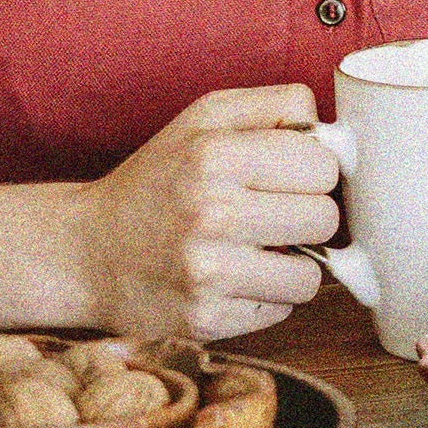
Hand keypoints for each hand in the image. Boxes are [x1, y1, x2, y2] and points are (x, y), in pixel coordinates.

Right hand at [65, 85, 337, 339]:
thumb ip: (277, 107)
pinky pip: (281, 310)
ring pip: (312, 275)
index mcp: (214, 154)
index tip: (284, 176)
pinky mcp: (207, 320)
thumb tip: (341, 134)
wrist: (86, 253)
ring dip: (290, 264)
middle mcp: (210, 214)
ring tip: (252, 249)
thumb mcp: (206, 118)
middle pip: (325, 219)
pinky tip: (231, 278)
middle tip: (267, 214)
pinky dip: (264, 296)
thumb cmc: (159, 180)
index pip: (324, 165)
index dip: (312, 171)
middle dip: (304, 217)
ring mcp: (208, 273)